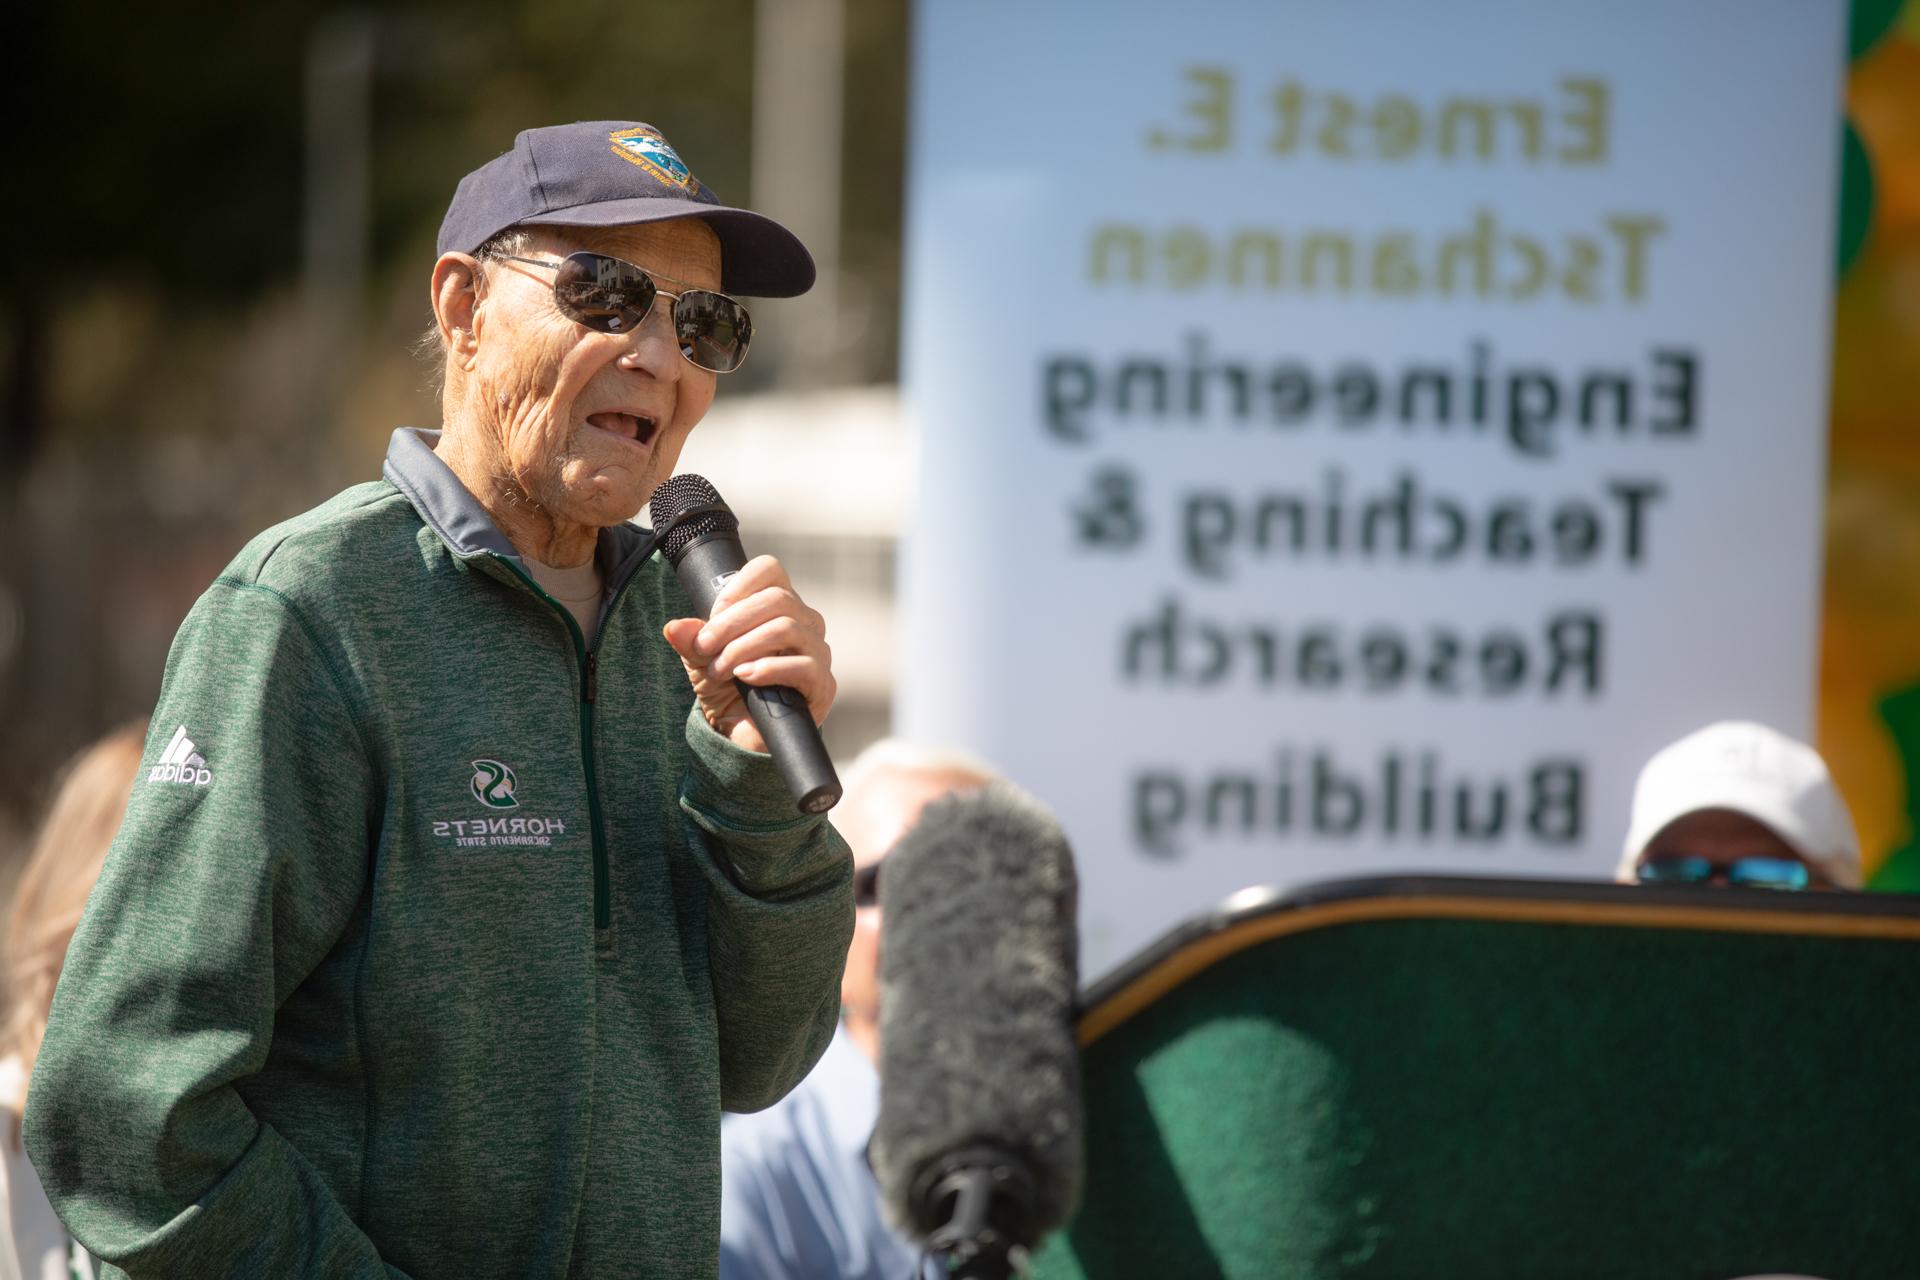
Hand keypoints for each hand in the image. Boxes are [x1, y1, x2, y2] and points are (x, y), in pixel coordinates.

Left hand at [662, 555, 835, 753]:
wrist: (741, 733)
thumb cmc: (728, 687)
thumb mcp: (702, 660)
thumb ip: (691, 640)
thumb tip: (675, 628)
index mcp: (780, 606)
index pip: (770, 570)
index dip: (738, 587)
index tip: (712, 615)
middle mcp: (805, 623)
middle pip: (777, 598)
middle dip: (731, 623)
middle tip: (705, 648)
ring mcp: (818, 652)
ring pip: (786, 628)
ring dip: (743, 648)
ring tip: (721, 669)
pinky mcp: (822, 684)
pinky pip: (802, 665)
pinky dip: (767, 669)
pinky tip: (745, 677)